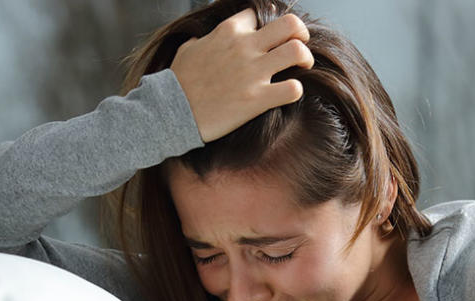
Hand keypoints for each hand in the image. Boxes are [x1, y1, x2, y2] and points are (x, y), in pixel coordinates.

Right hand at [170, 9, 313, 141]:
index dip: (266, 26)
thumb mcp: (187, 50)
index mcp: (228, 31)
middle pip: (290, 24)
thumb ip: (204, 41)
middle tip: (298, 48)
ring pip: (297, 51)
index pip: (258, 15)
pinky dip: (295, 91)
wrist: (170, 111)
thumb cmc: (176, 83)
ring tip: (301, 69)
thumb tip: (204, 41)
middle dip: (299, 34)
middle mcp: (244, 47)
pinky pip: (293, 89)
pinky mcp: (257, 99)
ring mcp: (253, 73)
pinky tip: (287, 94)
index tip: (268, 39)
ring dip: (304, 59)